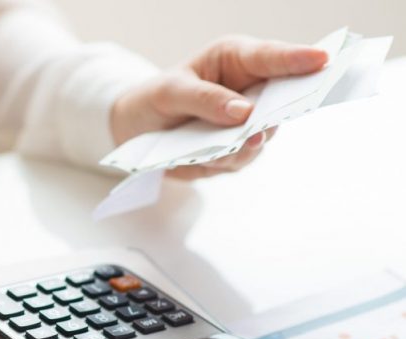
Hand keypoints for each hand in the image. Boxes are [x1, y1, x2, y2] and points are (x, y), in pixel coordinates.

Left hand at [111, 36, 327, 178]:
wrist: (137, 129)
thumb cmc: (156, 98)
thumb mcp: (170, 92)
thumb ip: (205, 99)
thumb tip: (244, 112)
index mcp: (235, 60)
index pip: (271, 57)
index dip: (298, 58)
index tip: (323, 58)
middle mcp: (250, 90)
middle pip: (282, 98)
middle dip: (283, 108)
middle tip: (276, 118)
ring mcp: (247, 123)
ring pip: (262, 135)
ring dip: (246, 142)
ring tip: (231, 144)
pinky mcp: (236, 150)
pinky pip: (242, 158)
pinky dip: (227, 159)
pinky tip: (213, 156)